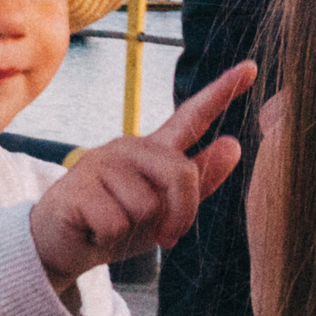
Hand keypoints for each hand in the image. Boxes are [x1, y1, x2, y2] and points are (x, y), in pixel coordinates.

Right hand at [30, 61, 256, 284]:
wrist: (63, 247)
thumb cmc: (117, 226)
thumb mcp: (164, 210)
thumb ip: (198, 181)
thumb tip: (233, 145)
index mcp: (154, 151)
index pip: (192, 117)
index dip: (222, 92)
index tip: (252, 68)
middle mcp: (129, 147)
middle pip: (180, 174)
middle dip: (180, 215)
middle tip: (163, 236)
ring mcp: (101, 162)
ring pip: (147, 204)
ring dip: (135, 228)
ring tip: (113, 225)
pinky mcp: (78, 184)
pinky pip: (117, 221)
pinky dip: (109, 237)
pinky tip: (93, 228)